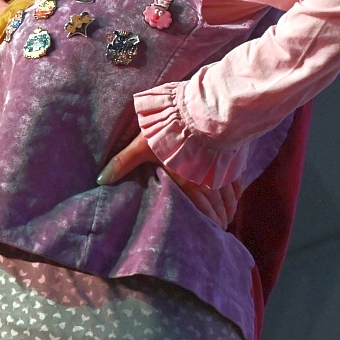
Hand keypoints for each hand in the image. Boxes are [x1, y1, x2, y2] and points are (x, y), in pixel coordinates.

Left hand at [97, 132, 242, 227]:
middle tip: (220, 228)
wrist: (198, 108)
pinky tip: (238, 196)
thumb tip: (101, 179)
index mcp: (186, 183)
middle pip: (217, 204)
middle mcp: (206, 181)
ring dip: (229, 206)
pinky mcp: (230, 156)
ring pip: (228, 194)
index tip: (210, 231)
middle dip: (219, 218)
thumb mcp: (142, 145)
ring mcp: (221, 169)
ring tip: (229, 217)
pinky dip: (238, 190)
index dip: (206, 222)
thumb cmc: (168, 129)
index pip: (199, 209)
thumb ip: (122, 163)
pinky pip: (237, 178)